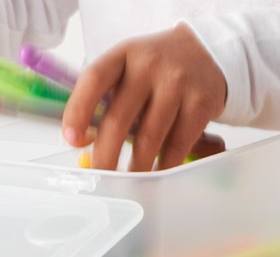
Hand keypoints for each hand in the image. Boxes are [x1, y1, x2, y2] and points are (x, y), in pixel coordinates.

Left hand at [62, 23, 226, 170]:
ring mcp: (177, 84)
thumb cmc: (158, 67)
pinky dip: (164, 166)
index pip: (94, 80)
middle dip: (105, 155)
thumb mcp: (129, 65)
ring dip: (135, 167)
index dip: (78, 111)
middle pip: (119, 119)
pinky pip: (177, 144)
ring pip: (149, 138)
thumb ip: (107, 95)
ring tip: (128, 183)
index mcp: (123, 55)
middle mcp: (149, 66)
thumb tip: (84, 142)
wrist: (207, 51)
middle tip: (100, 176)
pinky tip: (156, 175)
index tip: (72, 140)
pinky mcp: (200, 104)